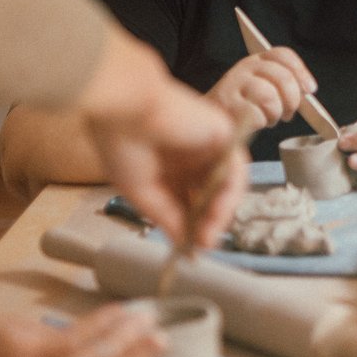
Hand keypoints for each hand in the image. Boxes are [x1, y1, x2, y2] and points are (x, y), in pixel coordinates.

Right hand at [85, 32, 244, 246]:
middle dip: (207, 224)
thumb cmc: (122, 141)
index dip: (190, 226)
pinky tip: (216, 214)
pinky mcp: (224, 136)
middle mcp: (190, 158)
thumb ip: (166, 216)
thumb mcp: (142, 191)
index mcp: (167, 167)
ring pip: (224, 186)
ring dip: (220, 214)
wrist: (126, 107)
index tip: (190, 250)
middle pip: (208, 196)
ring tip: (208, 235)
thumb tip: (184, 243)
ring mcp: (208, 147)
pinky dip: (229, 195)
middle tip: (202, 245)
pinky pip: (235, 171)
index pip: (187, 201)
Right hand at [206, 47, 316, 128]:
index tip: (311, 90)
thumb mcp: (263, 86)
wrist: (212, 122)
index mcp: (256, 60)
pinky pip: (256, 114)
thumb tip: (308, 89)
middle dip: (292, 99)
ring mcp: (232, 85)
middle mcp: (243, 68)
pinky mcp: (225, 105)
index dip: (301, 71)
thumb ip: (283, 83)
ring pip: (269, 96)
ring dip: (275, 112)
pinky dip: (261, 122)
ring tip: (268, 118)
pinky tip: (255, 123)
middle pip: (282, 77)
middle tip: (288, 113)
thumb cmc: (244, 106)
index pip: (282, 55)